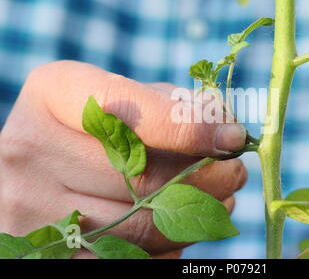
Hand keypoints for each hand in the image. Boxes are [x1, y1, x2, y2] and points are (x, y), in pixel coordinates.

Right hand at [0, 60, 247, 257]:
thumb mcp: (123, 98)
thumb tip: (225, 127)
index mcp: (53, 92)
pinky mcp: (42, 251)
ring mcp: (29, 205)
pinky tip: (184, 225)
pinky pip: (129, 260)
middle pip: (142, 177)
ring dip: (199, 215)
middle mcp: (30, 147)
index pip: (129, 110)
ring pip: (142, 226)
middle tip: (235, 174)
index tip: (234, 138)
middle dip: (209, 179)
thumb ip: (170, 105)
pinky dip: (170, 246)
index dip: (190, 128)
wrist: (39, 166)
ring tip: (221, 199)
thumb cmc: (94, 126)